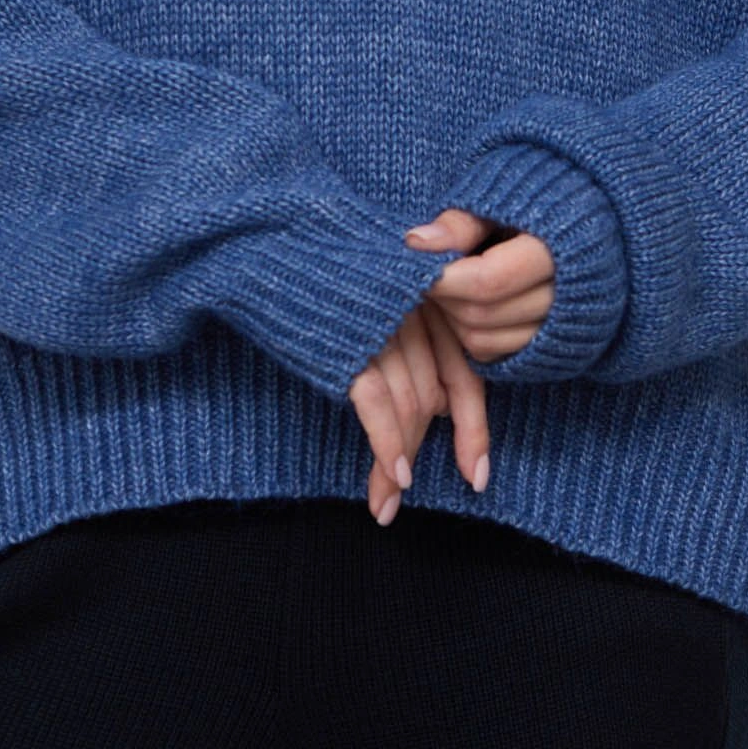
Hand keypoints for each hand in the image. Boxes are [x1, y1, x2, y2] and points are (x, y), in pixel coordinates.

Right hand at [347, 275, 491, 525]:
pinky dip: (387, 443)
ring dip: (401, 459)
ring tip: (388, 501)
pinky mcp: (352, 340)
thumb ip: (417, 340)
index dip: (473, 431)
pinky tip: (394, 477)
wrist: (270, 246)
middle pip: (432, 399)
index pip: (463, 375)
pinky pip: (377, 403)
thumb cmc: (325, 275)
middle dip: (420, 449)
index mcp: (432, 302)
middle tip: (403, 494)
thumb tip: (437, 409)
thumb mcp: (384, 300)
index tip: (477, 477)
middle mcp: (417, 311)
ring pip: (407, 406)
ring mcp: (387, 325)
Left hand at [404, 205, 555, 362]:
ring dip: (452, 318)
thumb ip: (461, 224)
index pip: (489, 280)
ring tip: (448, 288)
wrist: (562, 234)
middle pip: (482, 314)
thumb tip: (416, 242)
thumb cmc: (522, 212)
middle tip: (428, 276)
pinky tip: (464, 305)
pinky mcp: (540, 347)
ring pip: (482, 340)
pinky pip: (490, 355)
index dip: (445, 278)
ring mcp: (555, 328)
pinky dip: (467, 335)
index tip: (418, 267)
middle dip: (445, 296)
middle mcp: (563, 297)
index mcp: (555, 252)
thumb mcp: (494, 206)